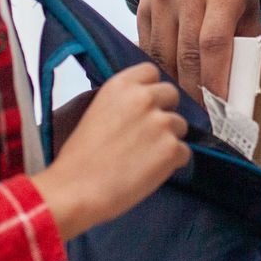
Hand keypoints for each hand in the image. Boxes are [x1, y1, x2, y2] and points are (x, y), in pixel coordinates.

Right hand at [31, 62, 189, 239]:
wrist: (76, 189)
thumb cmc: (79, 157)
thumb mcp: (96, 112)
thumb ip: (122, 103)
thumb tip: (141, 108)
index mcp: (121, 85)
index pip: (151, 71)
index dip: (151, 89)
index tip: (145, 105)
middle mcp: (144, 98)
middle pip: (172, 95)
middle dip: (164, 112)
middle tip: (148, 134)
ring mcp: (161, 123)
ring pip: (180, 126)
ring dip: (169, 139)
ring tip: (145, 157)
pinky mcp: (172, 149)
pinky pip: (184, 152)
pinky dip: (172, 163)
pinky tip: (150, 172)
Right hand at [136, 0, 260, 98]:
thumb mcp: (248, 3)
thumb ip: (246, 40)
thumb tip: (243, 86)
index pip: (214, 43)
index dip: (215, 79)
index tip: (220, 107)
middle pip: (187, 54)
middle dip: (196, 91)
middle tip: (205, 116)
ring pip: (164, 55)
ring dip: (175, 84)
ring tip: (187, 104)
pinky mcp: (143, 4)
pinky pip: (148, 47)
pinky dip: (159, 68)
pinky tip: (170, 81)